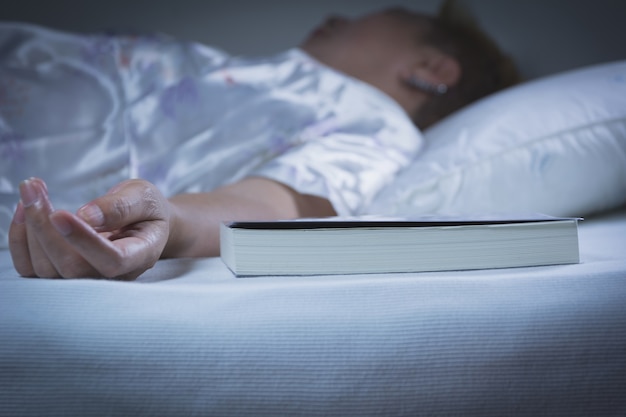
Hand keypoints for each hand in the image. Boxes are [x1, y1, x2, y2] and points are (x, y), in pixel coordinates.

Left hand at [9, 178, 170, 279]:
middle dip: (45, 228)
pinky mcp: (63, 272)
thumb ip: (120, 206)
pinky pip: (31, 268)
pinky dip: (20, 239)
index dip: (84, 241)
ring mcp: (86, 278)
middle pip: (72, 267)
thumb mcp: (144, 197)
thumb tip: (86, 216)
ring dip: (30, 228)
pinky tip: (23, 209)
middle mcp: (113, 275)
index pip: (112, 260)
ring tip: (31, 190)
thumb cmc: (147, 210)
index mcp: (140, 255)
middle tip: (33, 187)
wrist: (144, 224)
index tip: (59, 213)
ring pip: (47, 269)